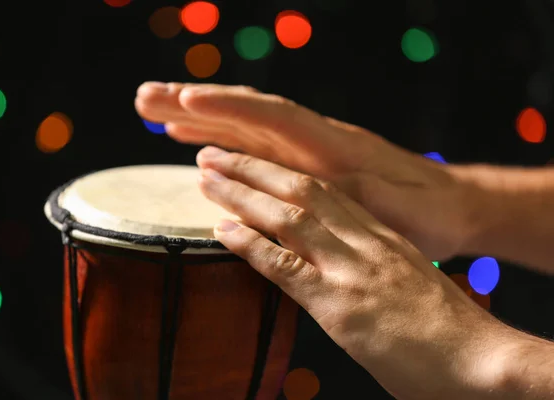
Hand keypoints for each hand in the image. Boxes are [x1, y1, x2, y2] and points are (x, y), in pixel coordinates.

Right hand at [135, 83, 481, 260]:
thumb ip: (367, 196)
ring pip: (243, 129)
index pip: (274, 118)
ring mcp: (305, 153)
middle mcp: (313, 142)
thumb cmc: (428, 212)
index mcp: (335, 146)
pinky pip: (253, 150)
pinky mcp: (302, 168)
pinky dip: (220, 142)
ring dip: (198, 119)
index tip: (185, 101)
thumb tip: (327, 188)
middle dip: (196, 104)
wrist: (448, 206)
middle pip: (247, 114)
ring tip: (151, 111)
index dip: (229, 109)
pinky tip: (193, 145)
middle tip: (144, 97)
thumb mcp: (404, 210)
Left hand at [195, 147, 511, 399]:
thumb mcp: (406, 279)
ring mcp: (350, 268)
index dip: (282, 171)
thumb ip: (370, 261)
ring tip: (207, 179)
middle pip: (301, 189)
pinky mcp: (338, 304)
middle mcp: (364, 241)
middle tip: (213, 154)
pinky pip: (284, 266)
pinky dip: (249, 245)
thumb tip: (333, 260)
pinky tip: (221, 230)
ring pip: (288, 216)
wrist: (479, 360)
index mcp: (380, 234)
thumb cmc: (446, 329)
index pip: (325, 189)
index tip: (251, 160)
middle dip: (253, 168)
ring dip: (242, 194)